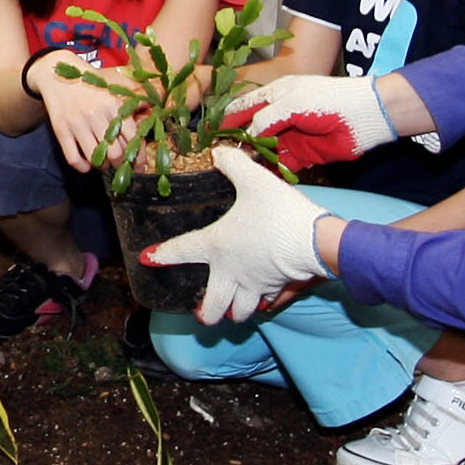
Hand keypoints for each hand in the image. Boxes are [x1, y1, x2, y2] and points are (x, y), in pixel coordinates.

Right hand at [34, 54, 135, 171]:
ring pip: (95, 158)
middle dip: (120, 164)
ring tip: (105, 164)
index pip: (133, 137)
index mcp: (114, 106)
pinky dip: (82, 167)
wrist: (57, 75)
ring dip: (102, 166)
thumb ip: (134, 100)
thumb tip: (154, 110)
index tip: (139, 167)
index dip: (138, 157)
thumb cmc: (91, 84)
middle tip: (120, 165)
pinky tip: (87, 165)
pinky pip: (73, 158)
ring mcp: (77, 123)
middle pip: (115, 153)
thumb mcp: (115, 88)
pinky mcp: (61, 130)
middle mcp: (97, 115)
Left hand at [142, 146, 333, 323]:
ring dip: (233, 312)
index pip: (181, 250)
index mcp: (217, 246)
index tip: (147, 258)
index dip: (161, 254)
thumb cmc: (280, 213)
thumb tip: (219, 152)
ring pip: (239, 312)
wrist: (316, 241)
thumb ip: (234, 164)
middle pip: (212, 306)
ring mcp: (256, 285)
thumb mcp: (255, 180)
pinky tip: (267, 299)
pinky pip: (270, 304)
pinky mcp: (281, 289)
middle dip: (205, 313)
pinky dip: (266, 304)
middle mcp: (232, 272)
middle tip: (202, 311)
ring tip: (233, 308)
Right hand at [223, 75, 396, 169]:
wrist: (366, 116)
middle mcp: (280, 115)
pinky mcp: (304, 154)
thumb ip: (266, 118)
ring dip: (254, 160)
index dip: (226, 120)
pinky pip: (282, 165)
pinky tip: (261, 179)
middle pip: (251, 132)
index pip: (243, 107)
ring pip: (264, 151)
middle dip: (237, 144)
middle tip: (219, 158)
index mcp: (275, 95)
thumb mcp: (292, 102)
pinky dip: (272, 172)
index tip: (209, 133)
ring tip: (237, 172)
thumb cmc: (329, 99)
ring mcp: (292, 136)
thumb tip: (247, 134)